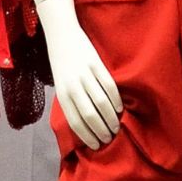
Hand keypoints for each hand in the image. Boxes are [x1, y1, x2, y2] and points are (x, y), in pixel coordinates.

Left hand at [36, 0, 122, 147]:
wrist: (62, 35)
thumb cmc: (62, 64)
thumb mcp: (61, 85)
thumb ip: (71, 101)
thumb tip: (85, 124)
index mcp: (62, 94)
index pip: (75, 121)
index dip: (87, 135)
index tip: (97, 145)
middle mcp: (72, 86)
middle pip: (89, 116)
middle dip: (101, 131)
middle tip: (110, 138)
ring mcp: (84, 75)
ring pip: (101, 103)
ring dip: (111, 118)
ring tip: (117, 127)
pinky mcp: (95, 64)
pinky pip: (108, 85)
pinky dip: (116, 99)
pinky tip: (120, 108)